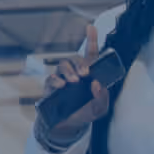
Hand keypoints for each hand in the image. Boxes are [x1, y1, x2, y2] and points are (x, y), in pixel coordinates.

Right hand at [37, 25, 113, 142]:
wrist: (68, 126)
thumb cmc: (85, 112)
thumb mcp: (100, 108)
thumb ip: (102, 97)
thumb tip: (96, 84)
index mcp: (89, 74)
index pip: (91, 53)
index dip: (91, 39)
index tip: (91, 27)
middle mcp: (75, 73)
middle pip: (76, 58)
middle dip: (80, 63)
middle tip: (84, 74)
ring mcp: (62, 78)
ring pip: (63, 65)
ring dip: (69, 71)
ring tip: (73, 82)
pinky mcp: (51, 87)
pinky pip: (51, 78)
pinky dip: (56, 81)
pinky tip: (61, 86)